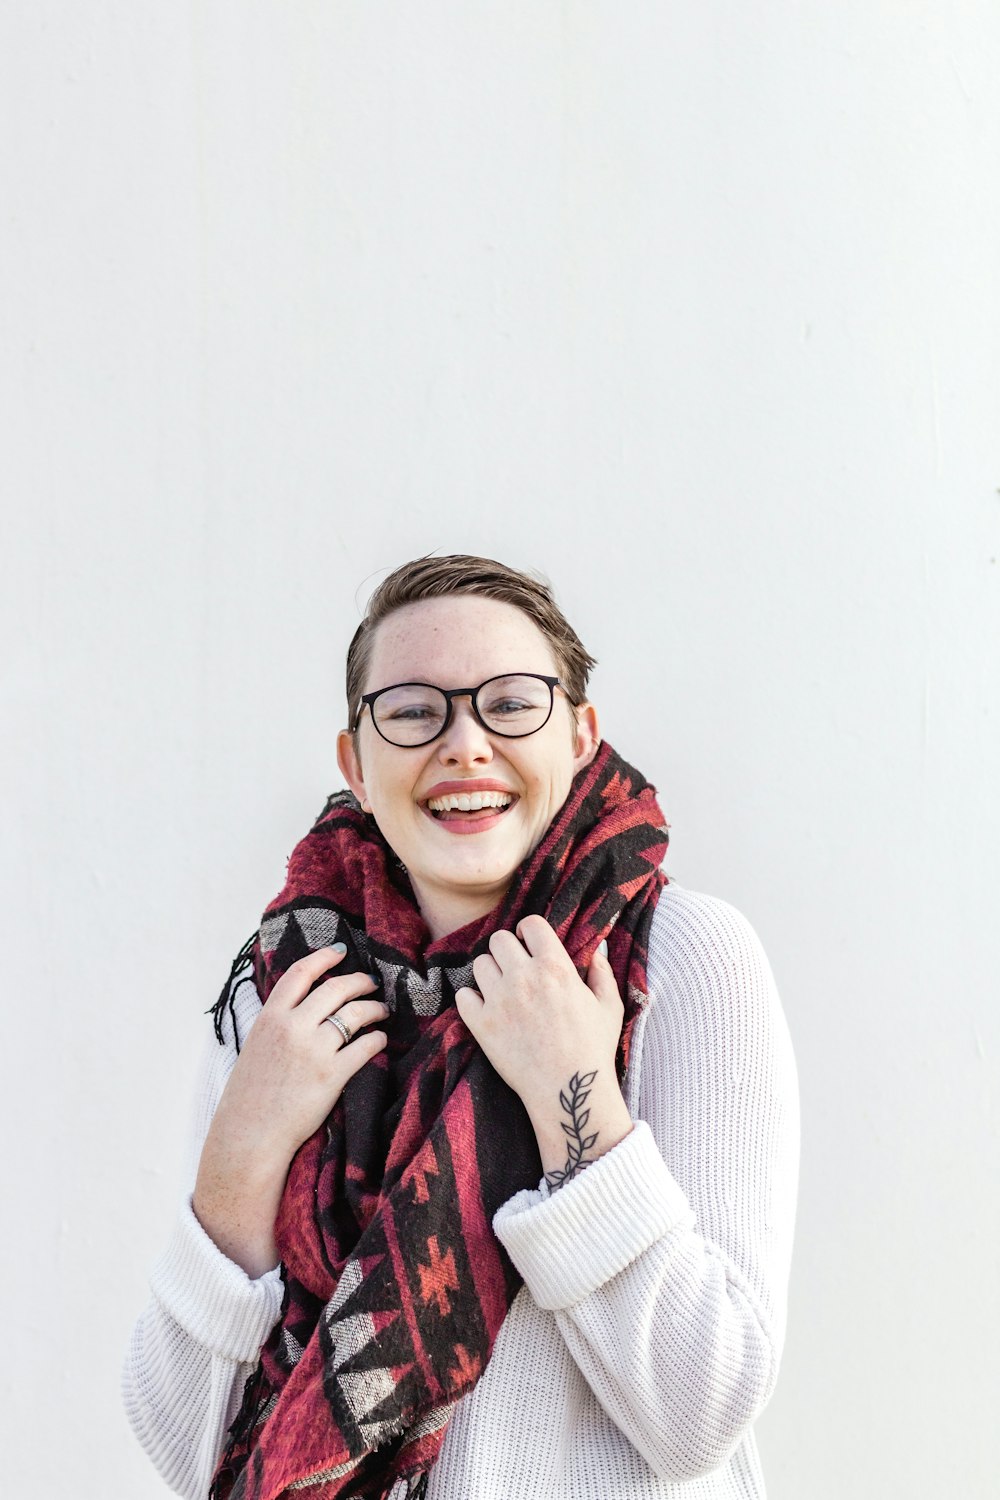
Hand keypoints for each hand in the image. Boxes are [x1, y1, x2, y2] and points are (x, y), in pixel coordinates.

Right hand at [193, 945, 388, 1274]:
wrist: (249, 1136)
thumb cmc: (250, 1095)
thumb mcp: (256, 1046)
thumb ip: (279, 1023)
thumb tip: (305, 1004)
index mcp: (270, 1017)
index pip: (300, 973)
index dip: (324, 957)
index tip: (340, 951)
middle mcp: (293, 1027)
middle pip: (336, 988)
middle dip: (360, 981)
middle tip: (372, 984)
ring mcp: (314, 1050)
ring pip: (356, 1013)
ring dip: (374, 1008)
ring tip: (381, 1010)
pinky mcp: (333, 1075)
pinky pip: (366, 1046)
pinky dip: (378, 1039)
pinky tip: (380, 1040)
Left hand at [454, 917, 632, 1184]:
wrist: (569, 1091)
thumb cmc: (593, 1049)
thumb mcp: (609, 1007)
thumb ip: (602, 974)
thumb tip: (596, 951)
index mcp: (555, 967)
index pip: (530, 924)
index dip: (529, 931)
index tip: (529, 943)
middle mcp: (524, 977)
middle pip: (498, 939)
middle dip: (507, 950)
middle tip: (514, 967)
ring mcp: (499, 1000)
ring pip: (479, 964)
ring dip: (490, 973)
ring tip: (501, 989)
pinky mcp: (481, 1024)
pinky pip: (463, 996)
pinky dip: (472, 1000)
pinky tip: (486, 1009)